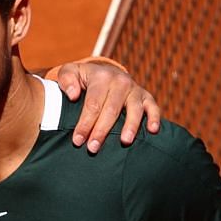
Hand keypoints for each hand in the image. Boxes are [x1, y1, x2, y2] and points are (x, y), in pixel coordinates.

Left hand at [45, 57, 162, 152]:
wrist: (105, 72)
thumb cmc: (83, 78)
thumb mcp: (70, 72)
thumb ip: (66, 79)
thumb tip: (73, 95)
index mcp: (101, 77)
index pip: (93, 104)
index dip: (85, 123)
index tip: (77, 140)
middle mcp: (120, 82)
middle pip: (111, 110)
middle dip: (101, 130)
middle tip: (93, 148)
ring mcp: (134, 89)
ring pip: (134, 109)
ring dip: (130, 126)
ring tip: (124, 141)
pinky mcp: (146, 96)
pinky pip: (153, 107)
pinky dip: (155, 118)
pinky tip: (152, 130)